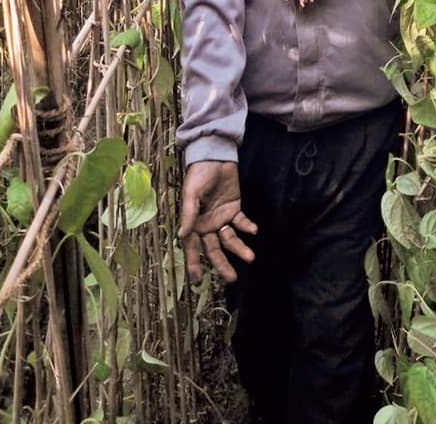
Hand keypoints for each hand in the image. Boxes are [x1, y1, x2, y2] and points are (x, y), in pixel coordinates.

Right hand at [178, 160, 256, 282]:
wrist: (214, 156)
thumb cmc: (198, 174)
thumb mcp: (191, 194)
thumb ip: (189, 214)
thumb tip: (182, 236)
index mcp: (194, 223)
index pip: (193, 247)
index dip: (194, 263)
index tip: (197, 279)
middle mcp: (207, 224)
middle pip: (215, 249)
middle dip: (222, 264)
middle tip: (231, 278)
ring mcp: (221, 217)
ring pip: (230, 239)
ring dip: (240, 248)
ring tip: (250, 257)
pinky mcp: (234, 208)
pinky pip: (241, 222)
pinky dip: (247, 226)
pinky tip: (253, 230)